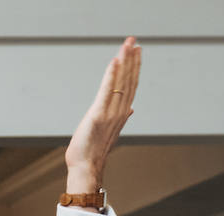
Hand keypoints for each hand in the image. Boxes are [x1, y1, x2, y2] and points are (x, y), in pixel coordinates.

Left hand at [64, 37, 140, 194]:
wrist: (86, 167)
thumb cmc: (93, 150)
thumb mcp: (108, 130)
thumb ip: (120, 116)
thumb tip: (130, 108)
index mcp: (121, 113)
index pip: (131, 85)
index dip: (134, 67)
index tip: (137, 50)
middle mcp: (119, 111)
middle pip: (128, 81)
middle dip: (131, 59)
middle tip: (134, 41)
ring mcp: (110, 113)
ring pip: (120, 83)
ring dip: (124, 62)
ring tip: (127, 45)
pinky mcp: (98, 116)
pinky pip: (107, 92)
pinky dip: (112, 76)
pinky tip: (115, 61)